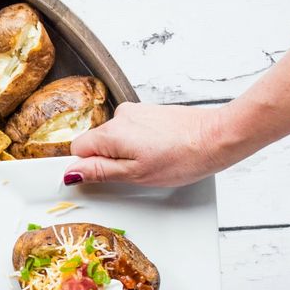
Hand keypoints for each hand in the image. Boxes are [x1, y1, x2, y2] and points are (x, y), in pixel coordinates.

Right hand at [64, 103, 228, 186]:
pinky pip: (130, 130)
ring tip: (152, 161)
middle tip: (134, 172)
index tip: (103, 177)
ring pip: (114, 137)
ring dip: (125, 151)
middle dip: (109, 159)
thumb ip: (99, 172)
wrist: (218, 137)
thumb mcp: (135, 175)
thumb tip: (71, 173)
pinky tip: (158, 151)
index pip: (77, 149)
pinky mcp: (149, 111)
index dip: (87, 167)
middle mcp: (120, 116)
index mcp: (111, 133)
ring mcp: (136, 111)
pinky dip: (139, 143)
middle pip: (96, 143)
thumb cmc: (183, 158)